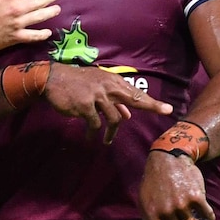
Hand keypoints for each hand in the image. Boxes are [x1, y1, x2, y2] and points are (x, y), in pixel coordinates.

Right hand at [43, 64, 173, 143]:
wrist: (52, 79)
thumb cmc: (75, 83)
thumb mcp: (96, 87)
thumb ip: (112, 100)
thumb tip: (127, 115)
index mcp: (111, 81)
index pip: (135, 92)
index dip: (152, 101)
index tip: (168, 108)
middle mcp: (107, 86)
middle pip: (134, 99)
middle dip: (151, 105)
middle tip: (166, 111)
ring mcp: (97, 95)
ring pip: (114, 118)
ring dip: (111, 133)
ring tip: (106, 141)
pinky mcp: (85, 105)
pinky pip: (95, 124)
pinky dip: (93, 133)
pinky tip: (89, 138)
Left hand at [139, 151, 215, 219]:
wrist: (167, 157)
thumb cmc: (154, 180)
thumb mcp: (145, 200)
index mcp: (151, 213)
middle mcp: (166, 211)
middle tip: (180, 214)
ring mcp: (181, 204)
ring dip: (194, 219)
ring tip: (188, 205)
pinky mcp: (196, 197)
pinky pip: (207, 215)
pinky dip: (208, 217)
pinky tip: (207, 215)